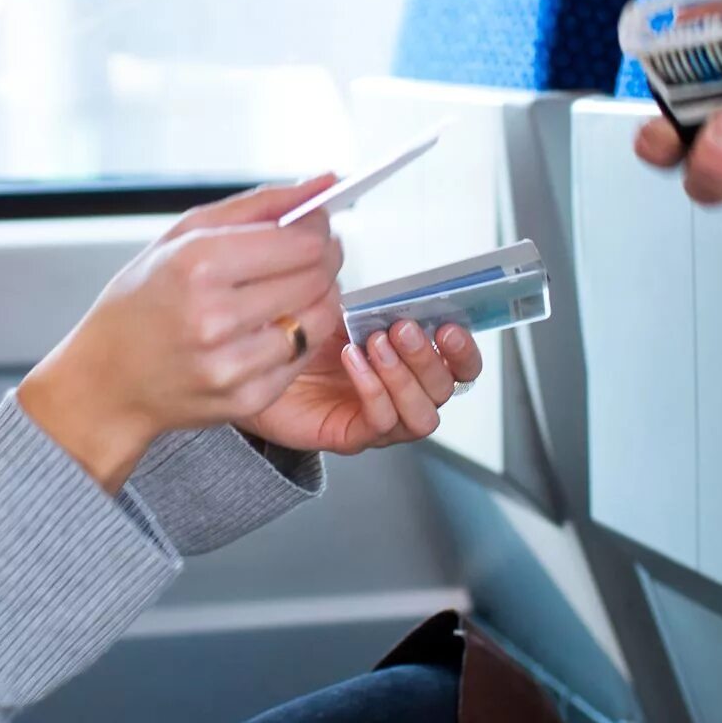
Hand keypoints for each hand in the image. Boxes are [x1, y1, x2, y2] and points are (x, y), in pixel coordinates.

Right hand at [18, 178, 345, 491]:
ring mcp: (231, 364)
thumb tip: (325, 183)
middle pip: (317, 277)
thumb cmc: (140, 302)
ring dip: (319, 297)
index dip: (317, 228)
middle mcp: (214, 317)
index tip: (313, 226)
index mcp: (197, 265)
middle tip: (307, 255)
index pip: (301, 241)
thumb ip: (258, 205)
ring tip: (293, 289)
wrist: (106, 382)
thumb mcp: (182, 236)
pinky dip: (300, 335)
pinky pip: (304, 356)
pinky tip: (274, 324)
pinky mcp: (246, 398)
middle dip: (324, 259)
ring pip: (320, 318)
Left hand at [239, 318, 485, 455]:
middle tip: (403, 329)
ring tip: (376, 344)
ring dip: (404, 377)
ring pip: (422, 416)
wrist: (257, 360)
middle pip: (445, 391)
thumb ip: (380, 303)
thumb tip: (404, 286)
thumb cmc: (306, 337)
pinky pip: (380, 423)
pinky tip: (354, 361)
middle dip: (427, 357)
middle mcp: (405, 395)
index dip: (464, 352)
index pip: (461, 368)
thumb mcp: (348, 310)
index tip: (448, 327)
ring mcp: (381, 419)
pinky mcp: (352, 436)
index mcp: (413, 363)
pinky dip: (373, 390)